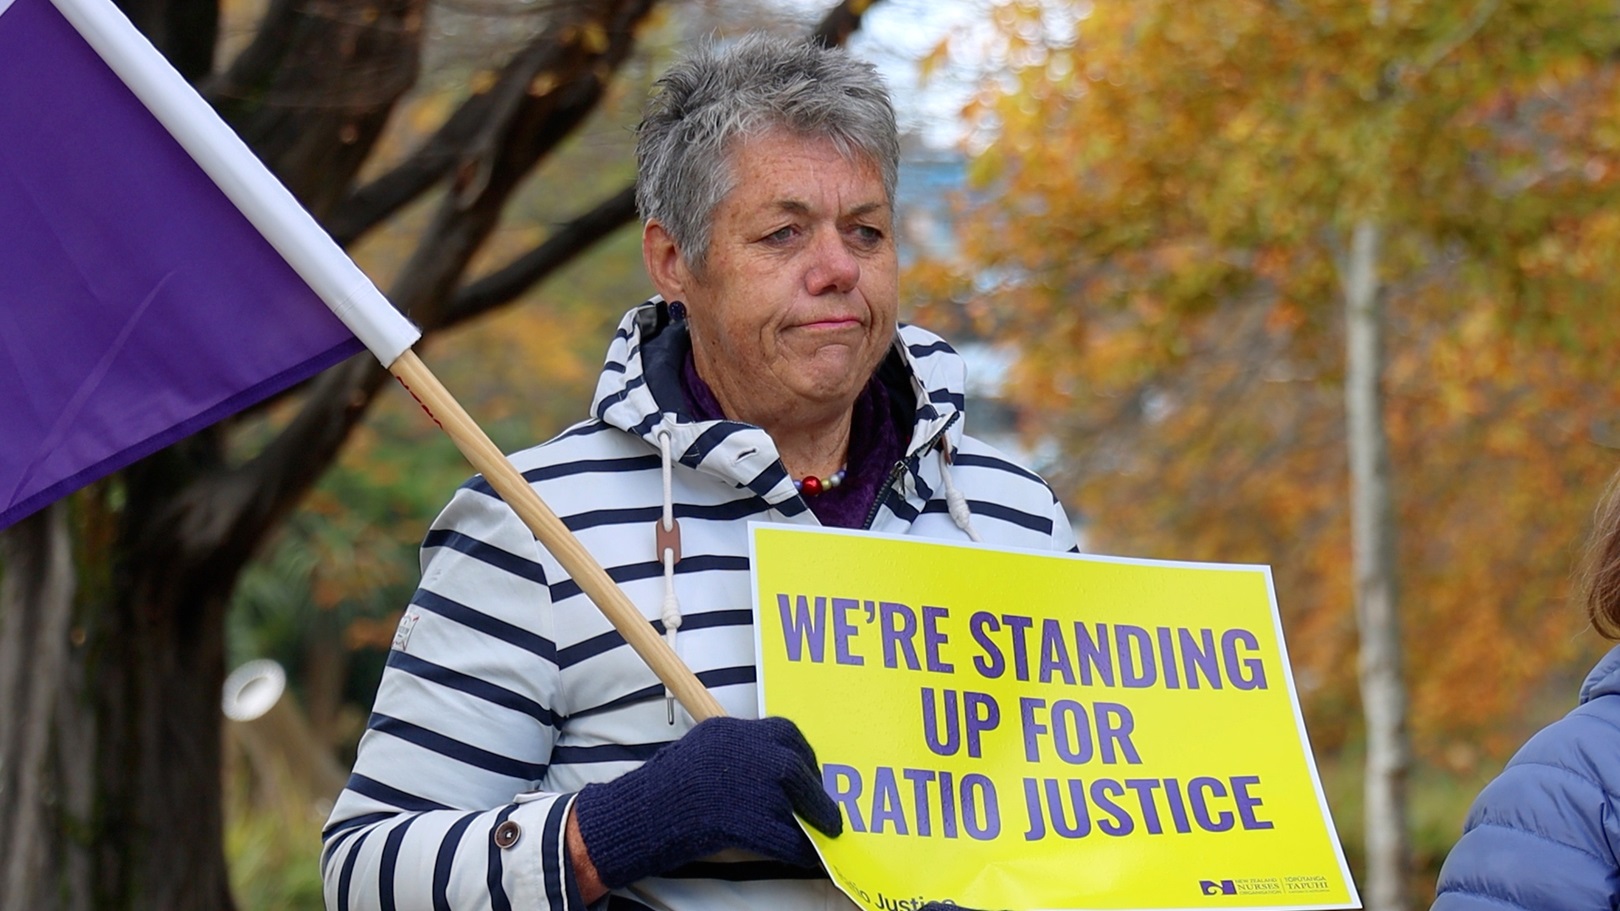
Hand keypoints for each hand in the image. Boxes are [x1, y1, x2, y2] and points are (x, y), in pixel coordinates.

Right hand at [571, 716, 842, 887]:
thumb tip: (767, 772)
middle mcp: (744, 751)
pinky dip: (800, 850)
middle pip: (795, 766)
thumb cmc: (661, 788)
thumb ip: (734, 754)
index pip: (785, 732)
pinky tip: (807, 856)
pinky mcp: (744, 819)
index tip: (810, 771)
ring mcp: (745, 784)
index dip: (803, 755)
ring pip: (796, 802)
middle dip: (816, 790)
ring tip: (823, 834)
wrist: (636, 814)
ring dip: (814, 820)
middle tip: (826, 809)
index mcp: (731, 730)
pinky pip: (786, 837)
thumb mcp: (698, 752)